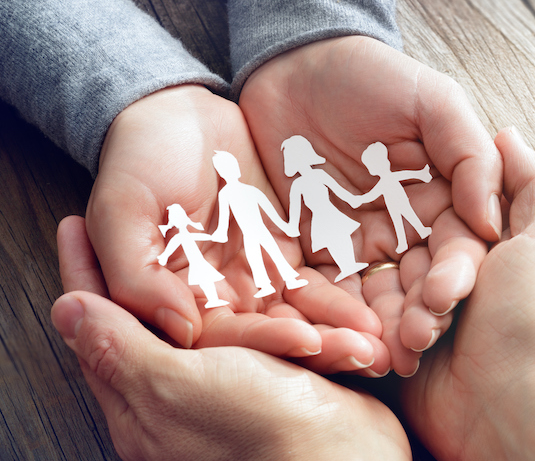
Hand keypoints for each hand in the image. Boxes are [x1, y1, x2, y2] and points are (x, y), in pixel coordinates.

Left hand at [51, 219, 410, 460]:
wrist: (346, 454)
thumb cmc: (260, 429)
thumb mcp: (175, 387)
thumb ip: (120, 347)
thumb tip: (68, 311)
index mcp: (143, 399)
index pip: (99, 327)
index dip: (84, 273)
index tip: (73, 227)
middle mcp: (179, 386)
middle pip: (147, 312)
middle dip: (139, 262)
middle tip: (127, 216)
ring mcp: (224, 373)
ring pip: (204, 306)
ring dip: (199, 267)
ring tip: (184, 221)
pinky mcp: (265, 363)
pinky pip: (249, 316)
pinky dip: (242, 289)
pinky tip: (242, 259)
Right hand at [84, 84, 386, 373]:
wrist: (174, 116)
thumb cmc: (137, 159)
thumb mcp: (121, 211)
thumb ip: (137, 275)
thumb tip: (180, 332)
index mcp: (175, 296)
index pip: (221, 338)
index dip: (264, 342)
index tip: (309, 342)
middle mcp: (217, 297)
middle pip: (268, 335)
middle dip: (318, 347)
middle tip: (367, 357)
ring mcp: (253, 276)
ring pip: (298, 315)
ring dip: (339, 331)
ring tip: (380, 342)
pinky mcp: (281, 254)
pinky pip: (314, 283)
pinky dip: (341, 299)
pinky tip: (372, 310)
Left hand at [239, 36, 497, 371]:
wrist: (297, 67)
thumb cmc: (371, 77)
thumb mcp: (433, 101)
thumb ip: (469, 155)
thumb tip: (490, 222)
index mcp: (441, 197)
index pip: (459, 248)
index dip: (454, 277)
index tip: (441, 301)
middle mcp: (406, 226)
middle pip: (420, 281)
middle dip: (419, 315)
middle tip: (410, 345)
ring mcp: (361, 238)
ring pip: (377, 292)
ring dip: (378, 326)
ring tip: (377, 355)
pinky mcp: (315, 243)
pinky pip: (326, 283)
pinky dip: (331, 309)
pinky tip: (332, 332)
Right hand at [400, 128, 534, 458]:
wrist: (514, 414)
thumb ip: (532, 183)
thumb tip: (507, 135)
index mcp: (496, 249)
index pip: (449, 219)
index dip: (445, 234)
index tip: (445, 253)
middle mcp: (463, 277)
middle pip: (417, 252)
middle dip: (424, 279)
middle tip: (442, 302)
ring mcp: (432, 311)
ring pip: (393, 286)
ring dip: (404, 309)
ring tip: (424, 334)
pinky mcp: (404, 340)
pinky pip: (377, 319)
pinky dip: (387, 331)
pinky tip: (403, 348)